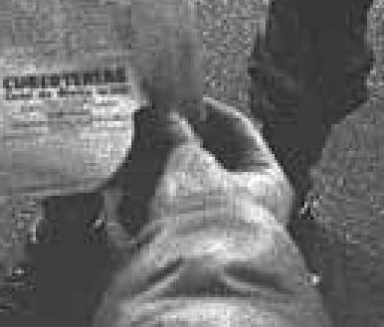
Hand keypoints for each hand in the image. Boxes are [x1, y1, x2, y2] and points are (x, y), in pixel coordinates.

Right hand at [103, 99, 292, 245]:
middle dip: (172, 142)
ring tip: (127, 148)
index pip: (240, 131)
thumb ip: (177, 134)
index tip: (180, 97)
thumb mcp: (192, 163)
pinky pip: (161, 221)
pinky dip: (140, 204)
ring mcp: (215, 234)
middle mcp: (246, 210)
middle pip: (205, 161)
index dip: (207, 109)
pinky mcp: (184, 254)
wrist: (197, 288)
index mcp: (267, 182)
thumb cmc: (216, 230)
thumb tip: (165, 115)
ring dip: (151, 170)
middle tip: (148, 121)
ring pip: (179, 191)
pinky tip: (116, 191)